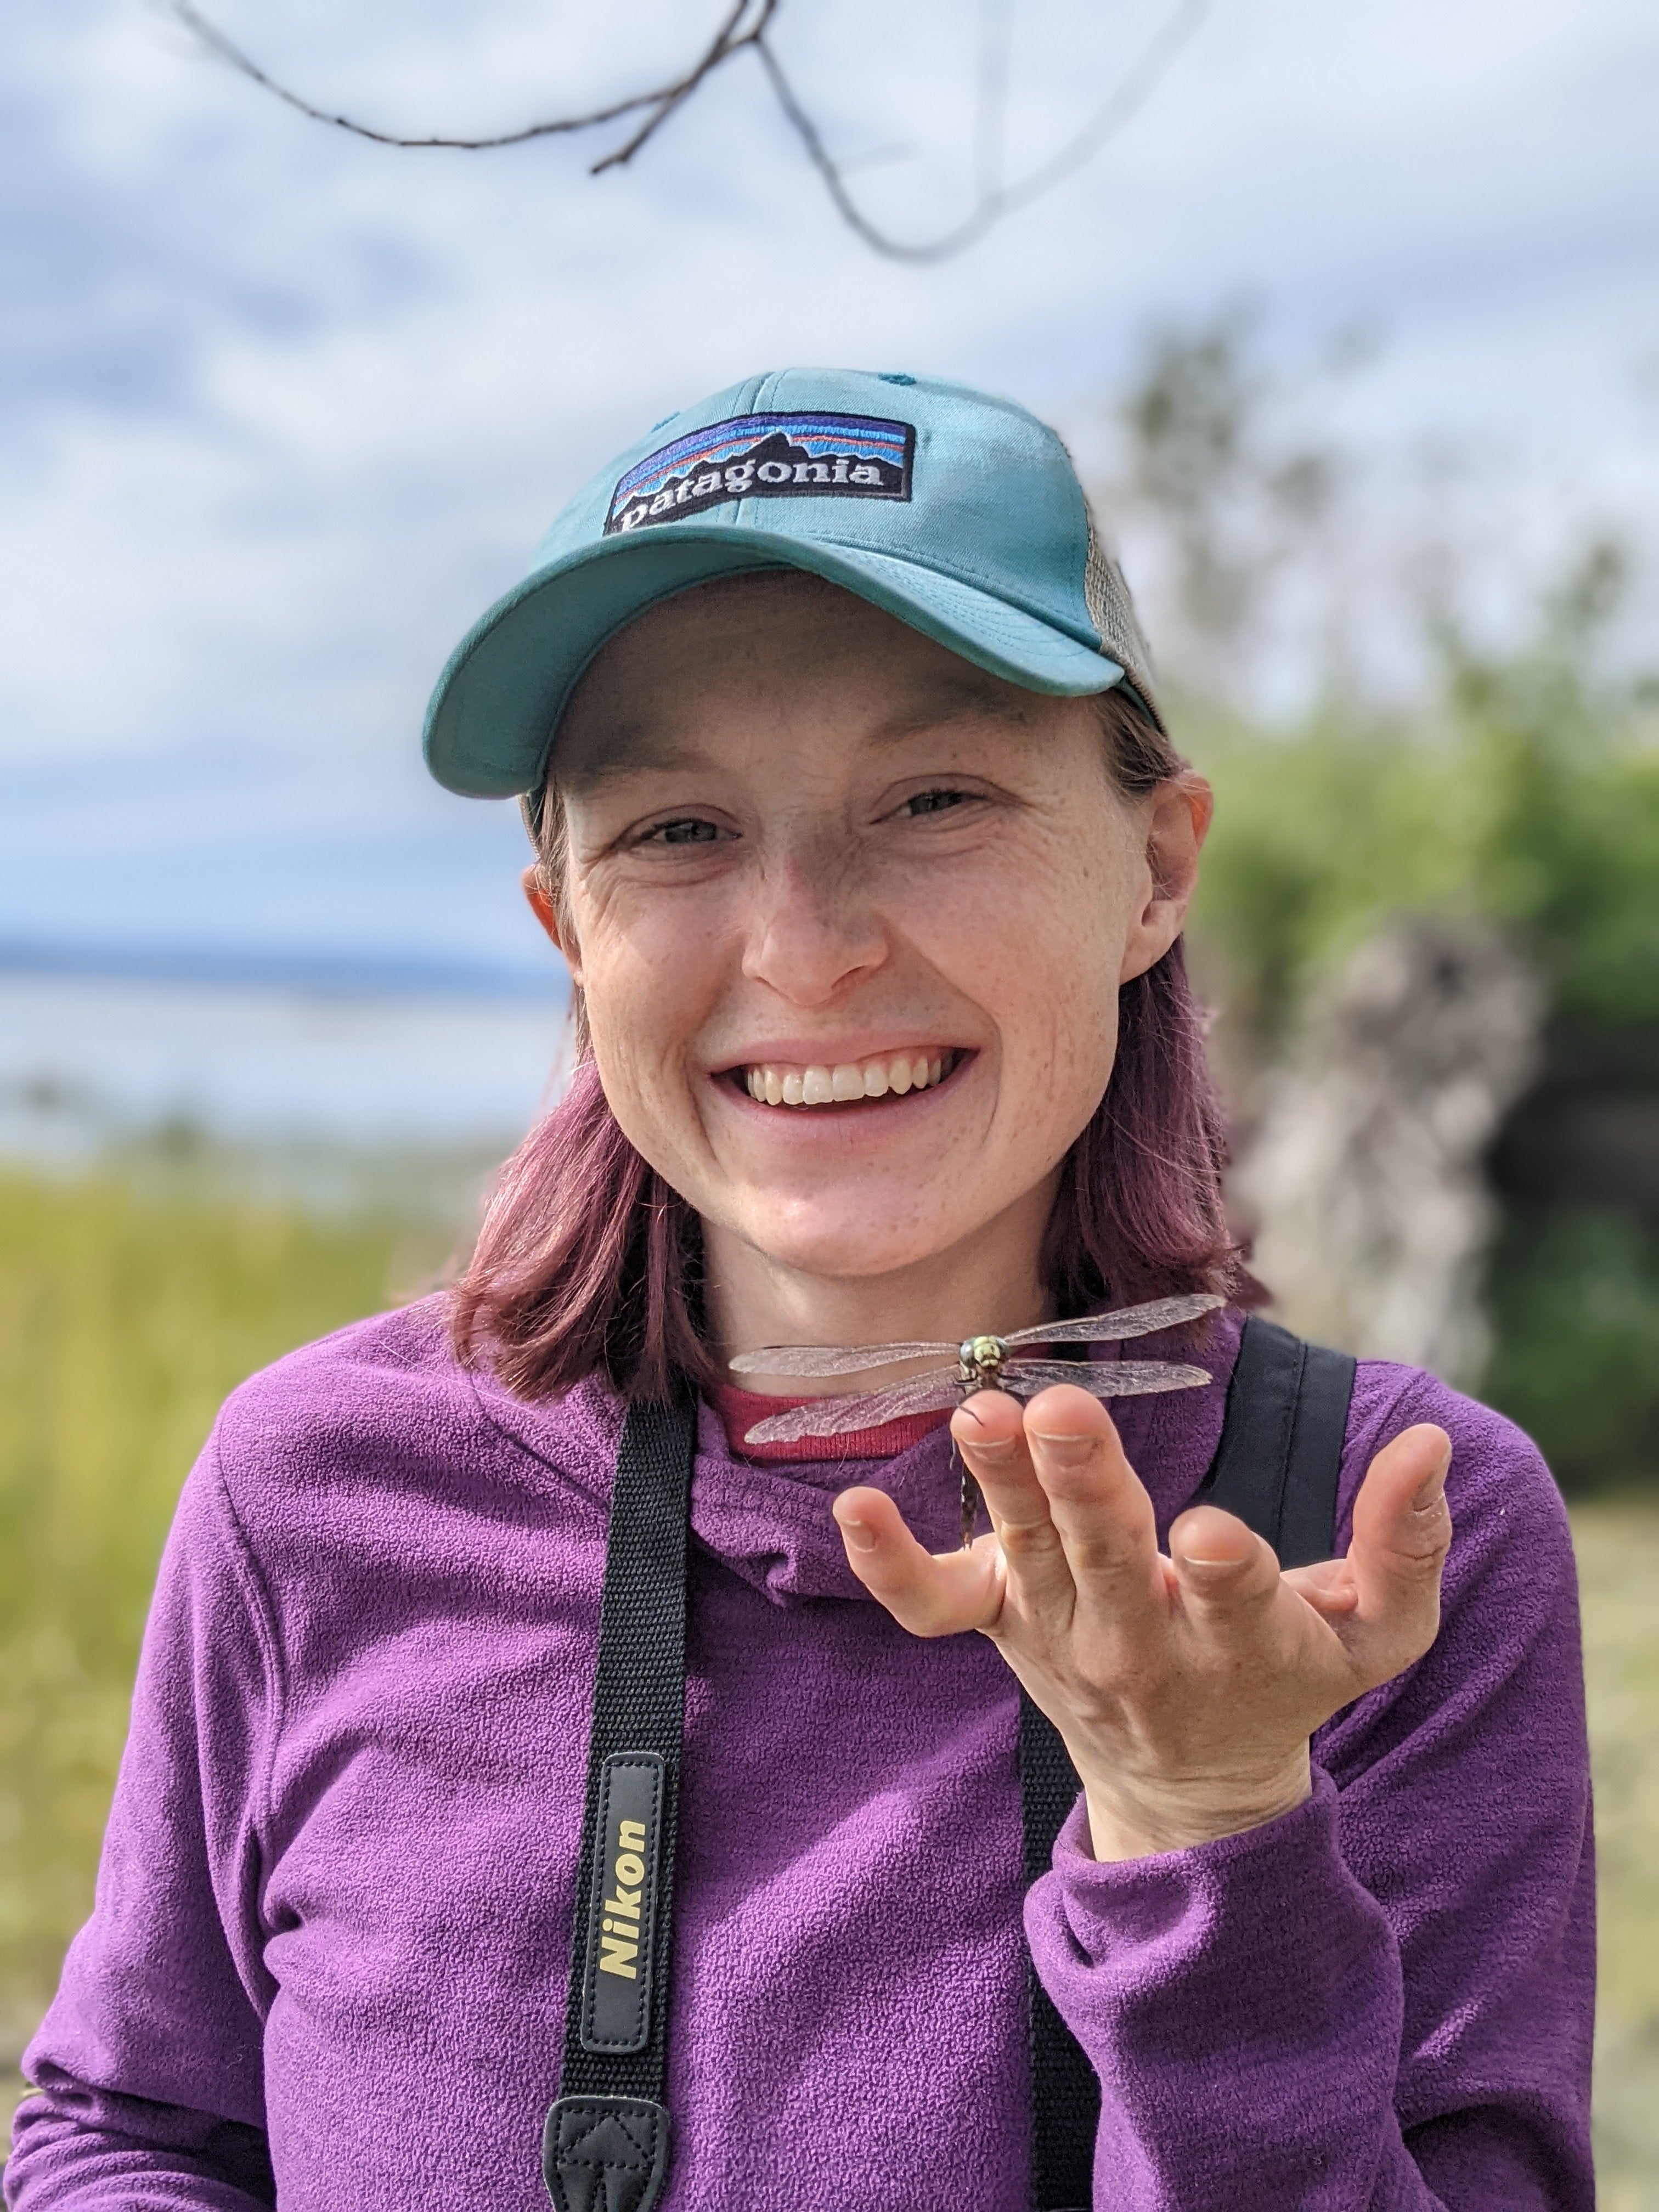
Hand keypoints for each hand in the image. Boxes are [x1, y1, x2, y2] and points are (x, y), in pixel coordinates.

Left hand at [832, 1384, 1451, 1860]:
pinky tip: (852, 1505)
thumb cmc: (1288, 1680)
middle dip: (1083, 1487)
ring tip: (978, 1412)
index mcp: (1242, 1641)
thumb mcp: (1375, 1636)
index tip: (1215, 1536)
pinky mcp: (998, 1626)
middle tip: (1057, 1410)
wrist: (1190, 1784)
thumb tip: (1430, 1443)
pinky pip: (931, 1607)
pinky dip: (888, 1564)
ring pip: (1024, 1559)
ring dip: (998, 1486)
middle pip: (1108, 1562)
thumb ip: (1408, 1545)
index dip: (1228, 1573)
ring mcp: (1059, 1635)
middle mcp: (1140, 1642)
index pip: (1235, 1602)